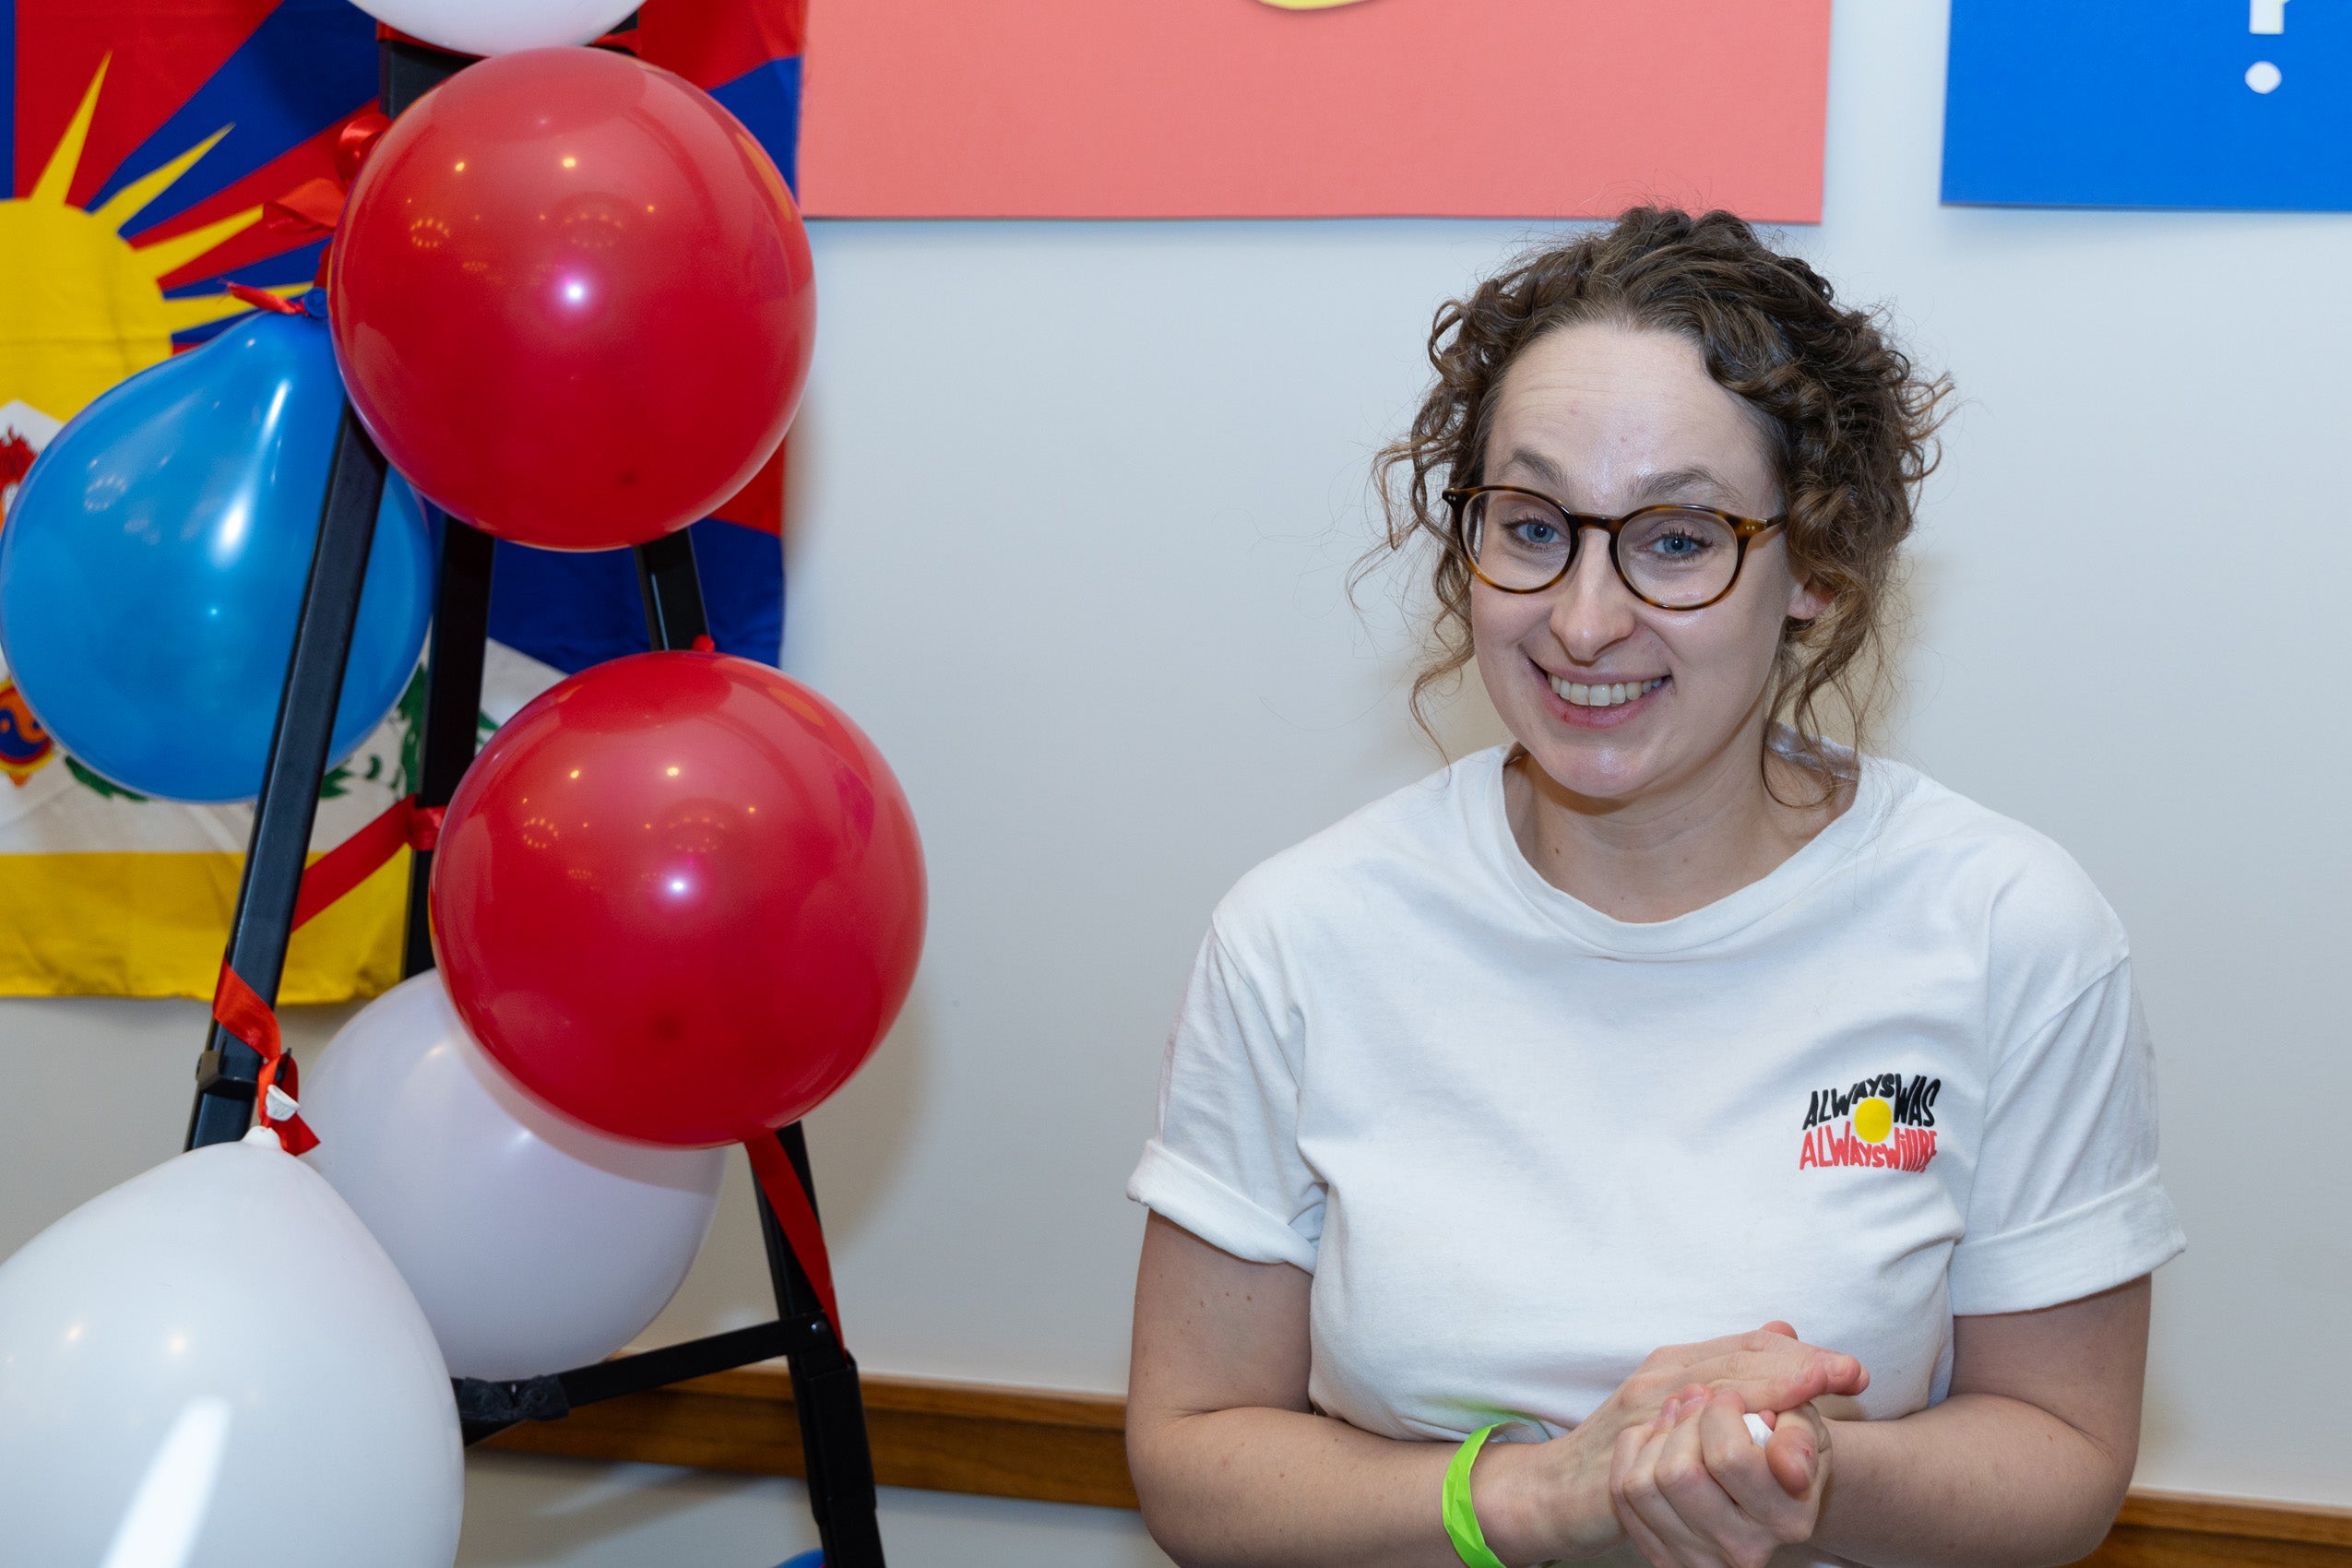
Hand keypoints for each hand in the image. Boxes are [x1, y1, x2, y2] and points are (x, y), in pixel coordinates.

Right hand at [1474, 1325, 1864, 1561]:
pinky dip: (1722, 1455)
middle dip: (1797, 1371)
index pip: (1748, 1345)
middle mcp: (1659, 1378)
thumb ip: (1731, 1369)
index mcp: (1676, 1363)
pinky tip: (1758, 1462)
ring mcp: (1641, 1414)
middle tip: (1845, 1379)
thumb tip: (1786, 1330)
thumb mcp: (1678, 1399)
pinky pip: (1681, 1450)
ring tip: (1805, 1432)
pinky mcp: (1627, 1455)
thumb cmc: (1626, 1445)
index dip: (1802, 1355)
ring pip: (1715, 1398)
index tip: (1853, 1370)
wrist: (1556, 1486)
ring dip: (1763, 1409)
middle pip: (1739, 1362)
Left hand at [1608, 1388, 1831, 1567]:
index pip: (1730, 1458)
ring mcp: (1697, 1557)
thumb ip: (1799, 1438)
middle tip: (1698, 1400)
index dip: (1720, 1412)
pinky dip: (1632, 1453)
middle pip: (1679, 1474)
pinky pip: (1623, 1495)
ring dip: (1655, 1436)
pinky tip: (1657, 1438)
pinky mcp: (1663, 1556)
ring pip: (1644, 1484)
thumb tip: (1788, 1466)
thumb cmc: (1783, 1448)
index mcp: (1786, 1519)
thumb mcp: (1805, 1431)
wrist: (1768, 1490)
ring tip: (1678, 1415)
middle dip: (1683, 1422)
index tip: (1729, 1398)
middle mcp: (1742, 1548)